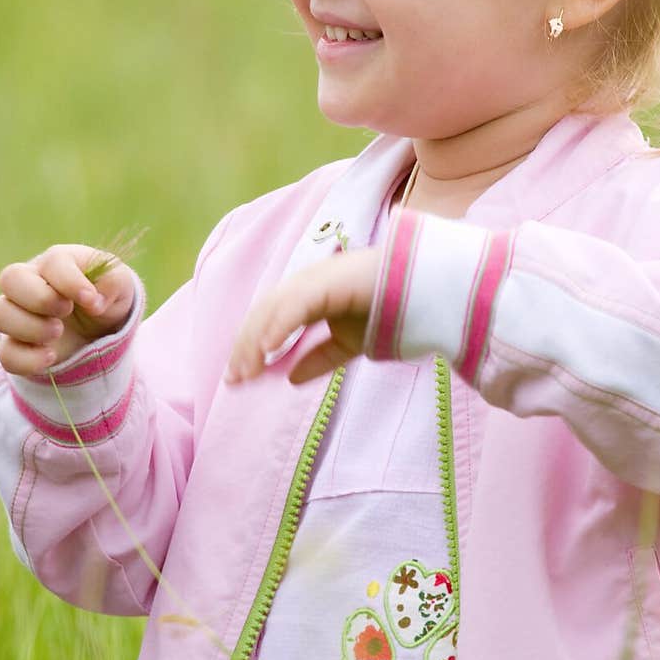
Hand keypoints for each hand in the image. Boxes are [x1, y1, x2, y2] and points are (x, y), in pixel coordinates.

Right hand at [0, 243, 136, 375]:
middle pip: (10, 278)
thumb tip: (94, 301)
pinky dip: (27, 359)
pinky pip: (6, 354)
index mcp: (58, 263)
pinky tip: (52, 358)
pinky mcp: (17, 345)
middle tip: (66, 311)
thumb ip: (113, 282)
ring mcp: (18, 314)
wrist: (101, 328)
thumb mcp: (121, 285)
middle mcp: (30, 283)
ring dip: (29, 327)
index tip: (92, 300)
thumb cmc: (107, 296)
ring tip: (57, 332)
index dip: (70, 282)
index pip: (53, 263)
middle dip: (40, 299)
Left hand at [224, 246, 381, 384]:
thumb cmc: (389, 311)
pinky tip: (268, 349)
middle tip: (234, 380)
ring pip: (273, 309)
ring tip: (247, 372)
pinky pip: (296, 304)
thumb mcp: (347, 344)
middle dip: (245, 347)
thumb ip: (318, 359)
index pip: (268, 319)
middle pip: (263, 313)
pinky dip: (279, 326)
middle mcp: (306, 282)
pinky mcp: (328, 281)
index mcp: (307, 294)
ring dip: (255, 341)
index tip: (239, 379)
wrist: (425, 294)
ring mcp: (316, 278)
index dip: (250, 347)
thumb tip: (290, 379)